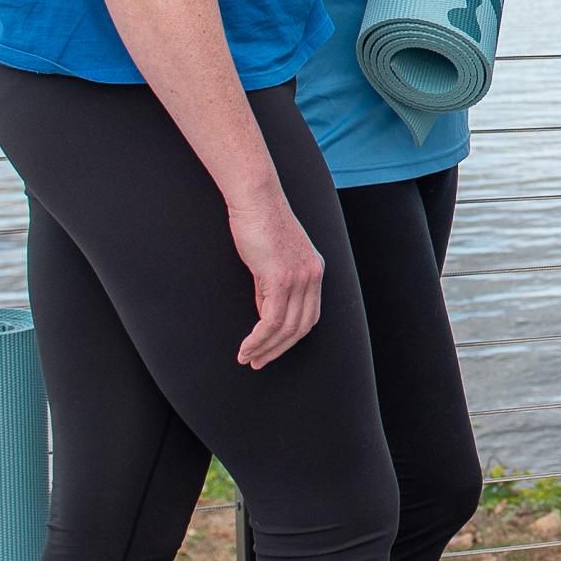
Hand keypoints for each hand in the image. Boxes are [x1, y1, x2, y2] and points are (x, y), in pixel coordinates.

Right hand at [225, 185, 324, 369]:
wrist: (256, 198)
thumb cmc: (258, 222)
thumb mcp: (272, 258)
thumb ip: (273, 285)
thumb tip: (265, 314)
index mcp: (314, 270)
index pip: (309, 316)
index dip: (290, 338)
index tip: (271, 350)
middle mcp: (313, 276)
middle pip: (301, 327)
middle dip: (279, 350)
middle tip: (258, 362)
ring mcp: (300, 278)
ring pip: (286, 328)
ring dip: (265, 348)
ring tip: (247, 358)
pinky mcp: (281, 278)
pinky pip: (271, 320)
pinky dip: (258, 338)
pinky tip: (246, 347)